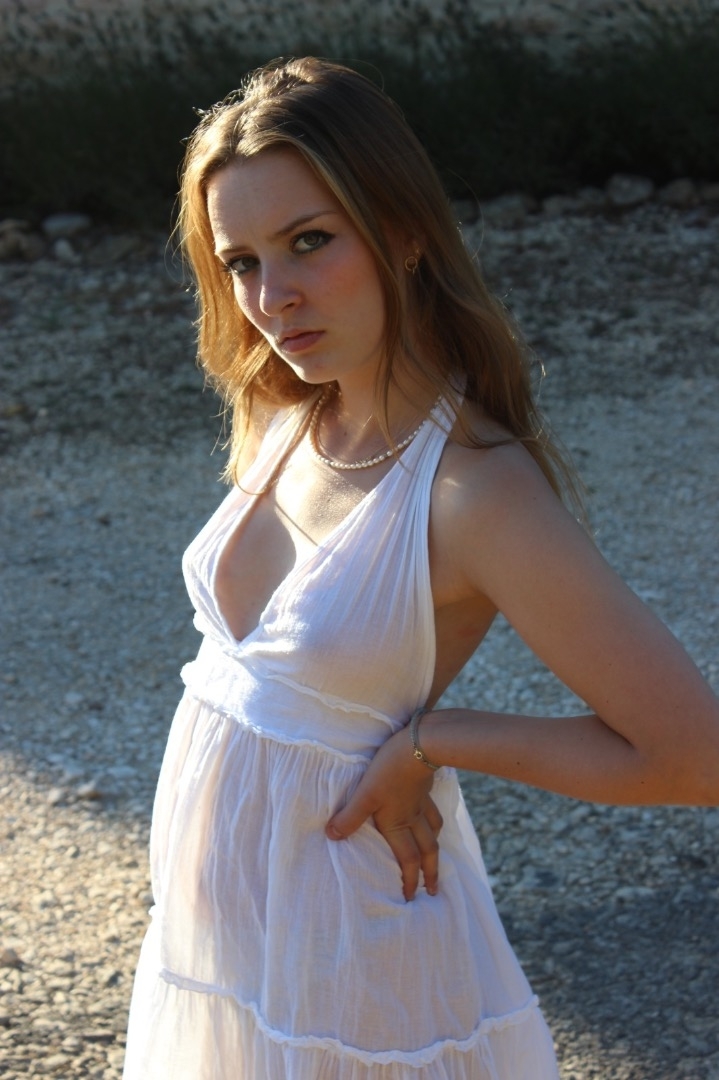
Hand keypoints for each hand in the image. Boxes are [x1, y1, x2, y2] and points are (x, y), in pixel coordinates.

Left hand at [325, 723, 442, 900]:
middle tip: (433, 890)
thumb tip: (331, 837)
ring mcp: (422, 802)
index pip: (407, 860)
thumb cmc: (389, 771)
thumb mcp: (365, 794)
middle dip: (429, 873)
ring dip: (434, 849)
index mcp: (398, 824)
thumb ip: (349, 817)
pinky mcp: (425, 786)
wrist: (418, 744)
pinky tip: (430, 816)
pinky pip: (433, 811)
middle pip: (427, 851)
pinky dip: (434, 821)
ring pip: (433, 831)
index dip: (409, 880)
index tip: (411, 898)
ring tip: (435, 858)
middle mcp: (413, 818)